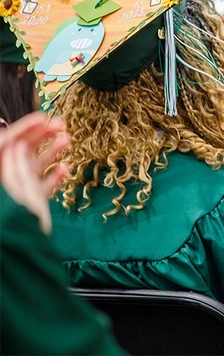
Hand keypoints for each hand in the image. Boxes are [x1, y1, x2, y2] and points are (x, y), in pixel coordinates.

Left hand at [0, 112, 69, 234]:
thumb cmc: (16, 227)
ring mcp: (19, 191)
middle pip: (21, 151)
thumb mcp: (19, 194)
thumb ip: (16, 168)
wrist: (23, 254)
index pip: (8, 142)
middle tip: (61, 125)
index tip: (45, 117)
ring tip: (69, 141)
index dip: (26, 128)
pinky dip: (54, 176)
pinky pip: (41, 185)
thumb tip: (16, 144)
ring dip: (52, 153)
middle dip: (42, 137)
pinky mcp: (30, 203)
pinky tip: (66, 169)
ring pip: (34, 166)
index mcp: (1, 173)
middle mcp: (8, 179)